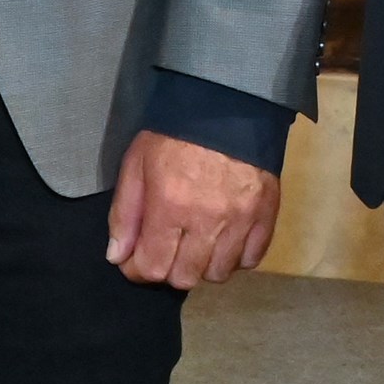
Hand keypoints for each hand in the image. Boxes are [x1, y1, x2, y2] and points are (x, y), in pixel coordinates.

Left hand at [106, 128, 279, 289]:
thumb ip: (125, 214)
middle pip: (185, 277)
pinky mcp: (266, 216)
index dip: (137, 271)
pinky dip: (235, 258)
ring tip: (194, 244)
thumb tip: (117, 257)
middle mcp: (207, 220)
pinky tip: (223, 241)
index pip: (152, 267)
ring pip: (219, 273)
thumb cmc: (173, 134)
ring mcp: (241, 220)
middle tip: (165, 250)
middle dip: (168, 270)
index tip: (134, 261)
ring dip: (201, 266)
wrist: (226, 106)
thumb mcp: (136, 165)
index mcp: (170, 205)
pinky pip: (251, 260)